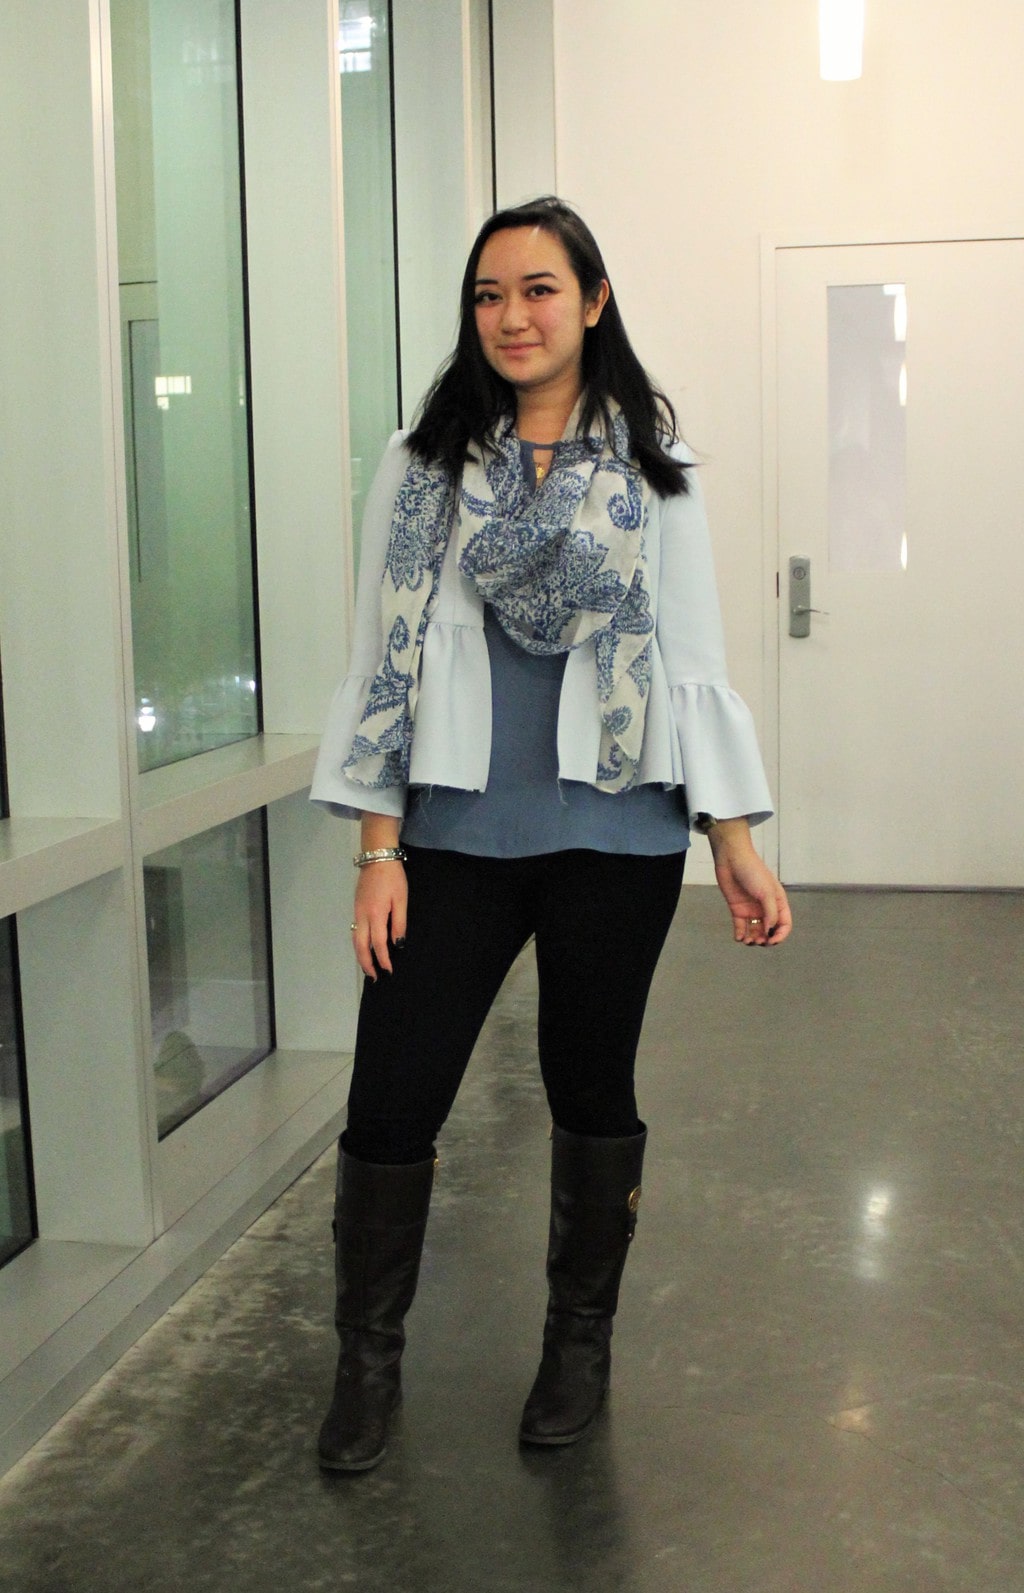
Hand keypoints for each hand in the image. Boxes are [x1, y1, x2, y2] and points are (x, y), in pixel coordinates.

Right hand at [352, 861, 406, 977]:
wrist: (377, 857)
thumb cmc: (393, 878)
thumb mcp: (401, 900)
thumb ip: (399, 923)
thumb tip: (397, 944)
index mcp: (375, 914)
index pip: (378, 943)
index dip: (383, 959)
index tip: (388, 971)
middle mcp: (362, 916)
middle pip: (360, 945)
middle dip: (366, 963)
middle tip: (373, 978)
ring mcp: (357, 911)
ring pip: (355, 939)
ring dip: (360, 955)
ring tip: (368, 967)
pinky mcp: (356, 907)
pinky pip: (355, 931)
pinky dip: (359, 944)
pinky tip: (365, 948)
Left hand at [707, 819, 791, 946]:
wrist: (732, 859)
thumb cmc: (753, 872)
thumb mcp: (766, 892)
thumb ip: (770, 913)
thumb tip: (770, 931)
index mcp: (778, 903)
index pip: (784, 924)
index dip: (780, 935)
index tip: (771, 941)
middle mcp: (766, 908)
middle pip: (769, 930)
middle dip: (765, 939)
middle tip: (759, 941)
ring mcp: (751, 909)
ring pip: (755, 931)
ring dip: (753, 939)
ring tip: (748, 941)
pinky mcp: (737, 909)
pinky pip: (740, 927)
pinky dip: (740, 935)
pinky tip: (739, 938)